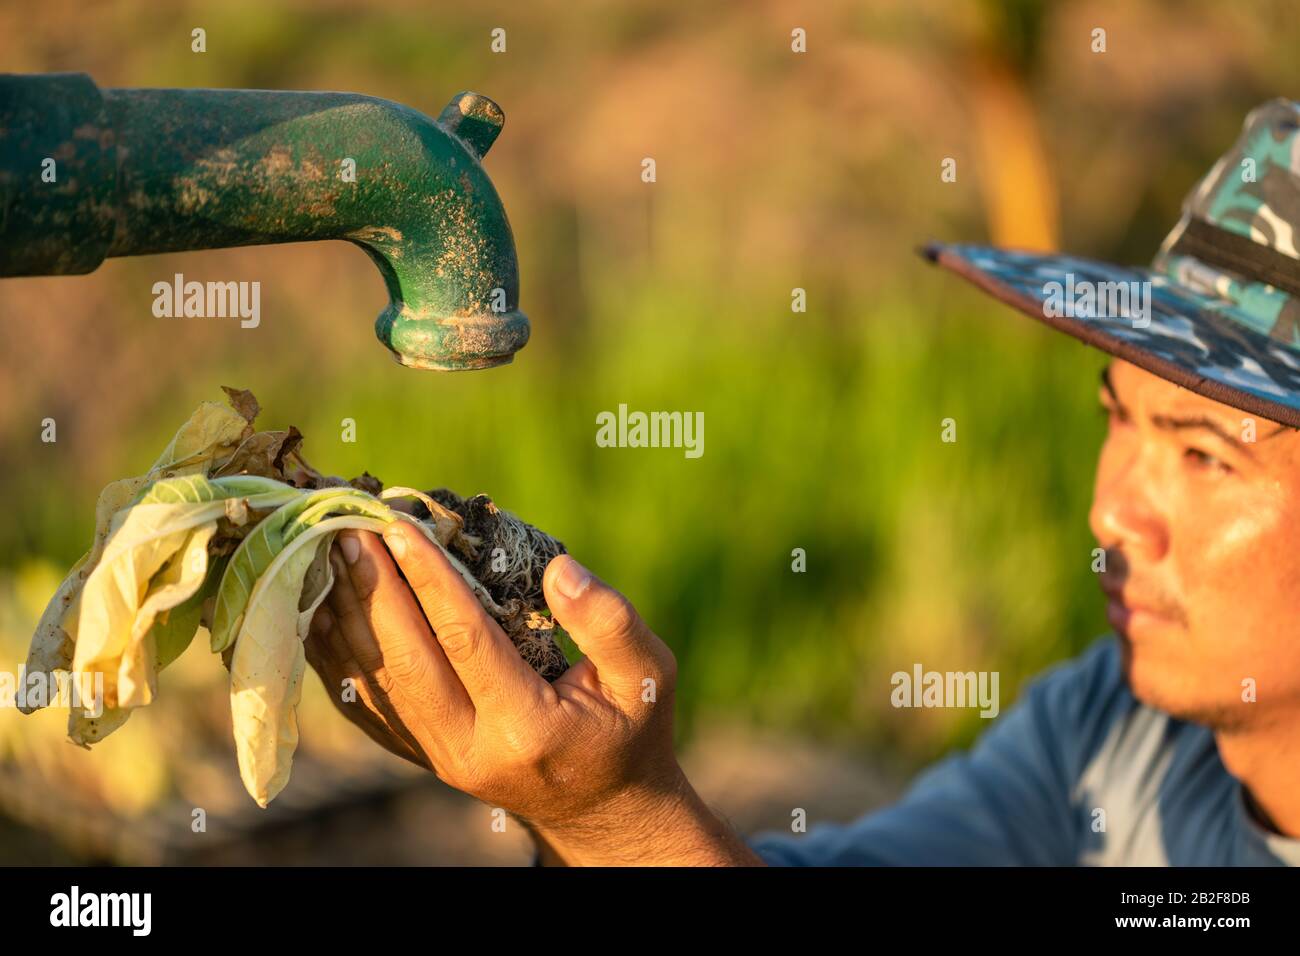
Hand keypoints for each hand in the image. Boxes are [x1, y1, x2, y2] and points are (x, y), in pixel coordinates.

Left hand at [304, 522, 760, 865]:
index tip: (403, 526)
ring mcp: (439, 759)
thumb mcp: (648, 674)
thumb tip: (557, 569)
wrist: (604, 807)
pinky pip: (364, 704)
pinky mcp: (422, 756)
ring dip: (348, 614)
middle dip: (374, 589)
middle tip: (351, 528)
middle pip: (405, 661)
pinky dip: (336, 654)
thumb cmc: (631, 729)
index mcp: (528, 726)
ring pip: (375, 682)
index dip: (431, 580)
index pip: (466, 640)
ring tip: (331, 552)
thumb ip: (609, 621)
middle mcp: (471, 750)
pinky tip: (322, 608)